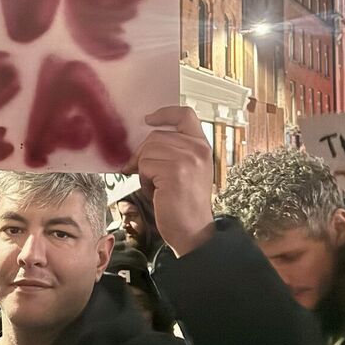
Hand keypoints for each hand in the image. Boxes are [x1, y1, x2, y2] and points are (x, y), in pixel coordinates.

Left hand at [126, 105, 214, 257]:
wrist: (193, 231)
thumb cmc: (184, 203)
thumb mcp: (187, 170)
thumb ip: (174, 150)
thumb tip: (144, 142)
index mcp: (202, 146)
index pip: (185, 114)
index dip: (165, 113)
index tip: (148, 119)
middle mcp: (198, 149)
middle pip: (156, 135)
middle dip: (143, 154)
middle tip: (142, 172)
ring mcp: (188, 159)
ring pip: (147, 150)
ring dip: (144, 169)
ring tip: (156, 186)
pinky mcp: (175, 172)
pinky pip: (145, 166)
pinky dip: (144, 180)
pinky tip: (156, 192)